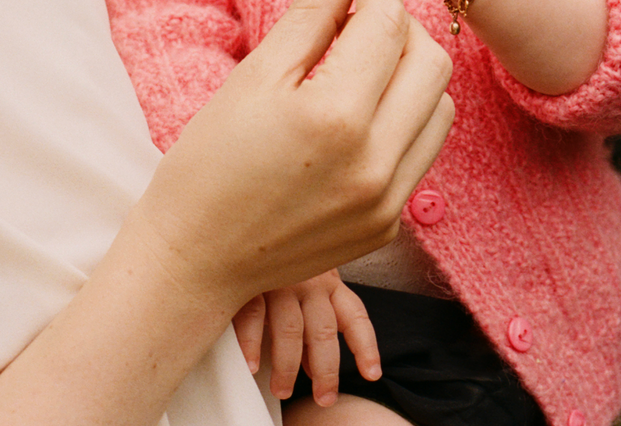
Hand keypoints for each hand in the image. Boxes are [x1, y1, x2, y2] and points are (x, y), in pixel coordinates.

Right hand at [127, 0, 454, 312]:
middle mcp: (375, 161)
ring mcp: (389, 198)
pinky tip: (362, 113)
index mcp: (335, 116)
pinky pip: (424, 150)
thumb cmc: (209, 164)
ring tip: (361, 66)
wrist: (194, 259)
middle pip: (431, 60)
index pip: (388, 23)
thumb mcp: (253, 77)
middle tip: (357, 16)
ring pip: (440, 105)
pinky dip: (406, 117)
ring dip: (411, 72)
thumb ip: (311, 13)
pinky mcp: (390, 222)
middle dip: (400, 25)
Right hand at [234, 269, 380, 405]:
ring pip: (291, 330)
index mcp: (330, 283)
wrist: (247, 223)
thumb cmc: (283, 262)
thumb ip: (312, 325)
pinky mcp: (251, 279)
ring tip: (283, 390)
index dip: (366, 347)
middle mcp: (310, 281)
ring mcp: (281, 280)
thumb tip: (312, 367)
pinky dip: (252, 343)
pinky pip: (253, 315)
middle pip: (324, 332)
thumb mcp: (306, 289)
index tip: (372, 374)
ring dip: (287, 366)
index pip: (355, 317)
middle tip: (324, 398)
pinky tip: (252, 366)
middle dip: (326, 370)